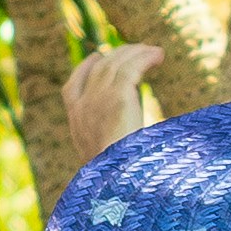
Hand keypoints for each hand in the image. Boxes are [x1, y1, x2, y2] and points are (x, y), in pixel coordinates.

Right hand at [62, 40, 161, 165]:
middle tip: (137, 50)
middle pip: (99, 69)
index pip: (72, 87)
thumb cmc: (118, 175)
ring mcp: (98, 98)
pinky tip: (159, 56)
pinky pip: (132, 67)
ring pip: (116, 64)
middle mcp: (84, 105)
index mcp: (76, 120)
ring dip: (136, 53)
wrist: (117, 180)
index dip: (85, 68)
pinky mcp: (118, 96)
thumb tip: (125, 130)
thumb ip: (108, 139)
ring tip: (153, 51)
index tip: (98, 57)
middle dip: (117, 56)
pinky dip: (146, 58)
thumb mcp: (102, 156)